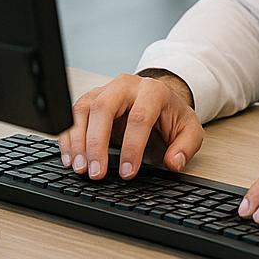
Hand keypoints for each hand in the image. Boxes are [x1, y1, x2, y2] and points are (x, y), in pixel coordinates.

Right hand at [58, 71, 201, 181]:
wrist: (159, 98)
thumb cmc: (171, 115)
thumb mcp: (189, 130)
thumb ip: (185, 147)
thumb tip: (173, 162)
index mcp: (153, 91)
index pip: (139, 117)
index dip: (132, 147)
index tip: (127, 172)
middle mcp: (125, 86)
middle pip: (104, 108)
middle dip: (96, 142)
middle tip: (95, 172)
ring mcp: (105, 90)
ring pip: (83, 109)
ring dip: (77, 141)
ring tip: (79, 168)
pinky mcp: (90, 100)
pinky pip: (72, 116)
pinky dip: (68, 137)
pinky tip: (70, 158)